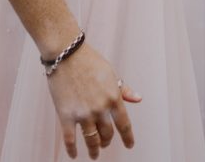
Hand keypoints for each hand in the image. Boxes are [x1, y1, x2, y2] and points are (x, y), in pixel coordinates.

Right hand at [46, 42, 140, 158]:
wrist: (66, 53)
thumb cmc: (90, 61)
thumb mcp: (110, 73)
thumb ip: (123, 89)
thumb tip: (138, 99)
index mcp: (113, 97)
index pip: (124, 124)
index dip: (128, 137)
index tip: (129, 145)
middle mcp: (100, 108)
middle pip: (107, 134)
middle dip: (107, 141)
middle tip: (104, 144)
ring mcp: (83, 114)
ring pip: (91, 140)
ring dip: (94, 150)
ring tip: (94, 154)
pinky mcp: (66, 116)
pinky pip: (70, 140)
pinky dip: (73, 150)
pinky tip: (74, 155)